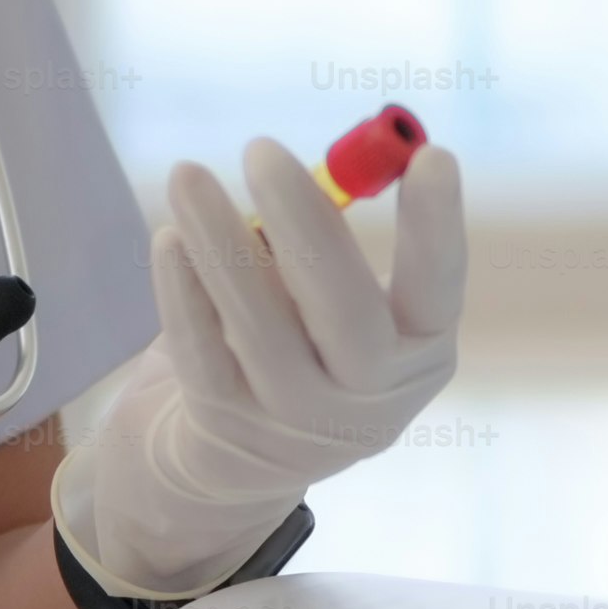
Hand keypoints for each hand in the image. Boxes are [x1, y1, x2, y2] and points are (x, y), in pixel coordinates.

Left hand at [53, 134, 468, 595]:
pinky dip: (182, 290)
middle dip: (305, 224)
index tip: (432, 155)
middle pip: (345, 312)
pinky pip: (200, 351)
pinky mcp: (225, 426)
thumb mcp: (337, 309)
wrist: (230, 460)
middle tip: (261, 148)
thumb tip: (319, 160)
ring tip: (187, 175)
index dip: (437, 228)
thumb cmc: (298, 345)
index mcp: (417, 356)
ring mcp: (294, 421)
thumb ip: (330, 243)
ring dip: (220, 241)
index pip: (438, 291)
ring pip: (260, 328)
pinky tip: (169, 237)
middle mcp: (368, 398)